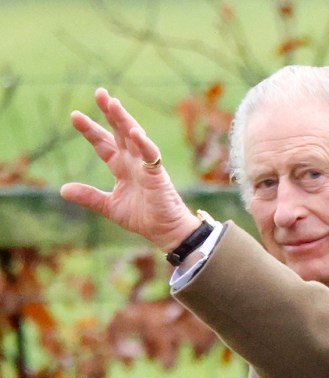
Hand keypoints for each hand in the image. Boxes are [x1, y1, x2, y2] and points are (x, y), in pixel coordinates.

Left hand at [60, 88, 201, 251]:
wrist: (165, 232)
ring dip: (124, 120)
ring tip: (113, 103)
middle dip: (109, 113)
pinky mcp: (158, 174)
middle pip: (119, 132)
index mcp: (121, 167)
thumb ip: (89, 197)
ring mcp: (146, 166)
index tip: (75, 116)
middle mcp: (133, 162)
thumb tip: (63, 190)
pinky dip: (143, 143)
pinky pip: (150, 155)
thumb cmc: (143, 218)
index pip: (103, 144)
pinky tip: (134, 132)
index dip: (90, 130)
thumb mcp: (110, 207)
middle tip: (99, 93)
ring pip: (134, 136)